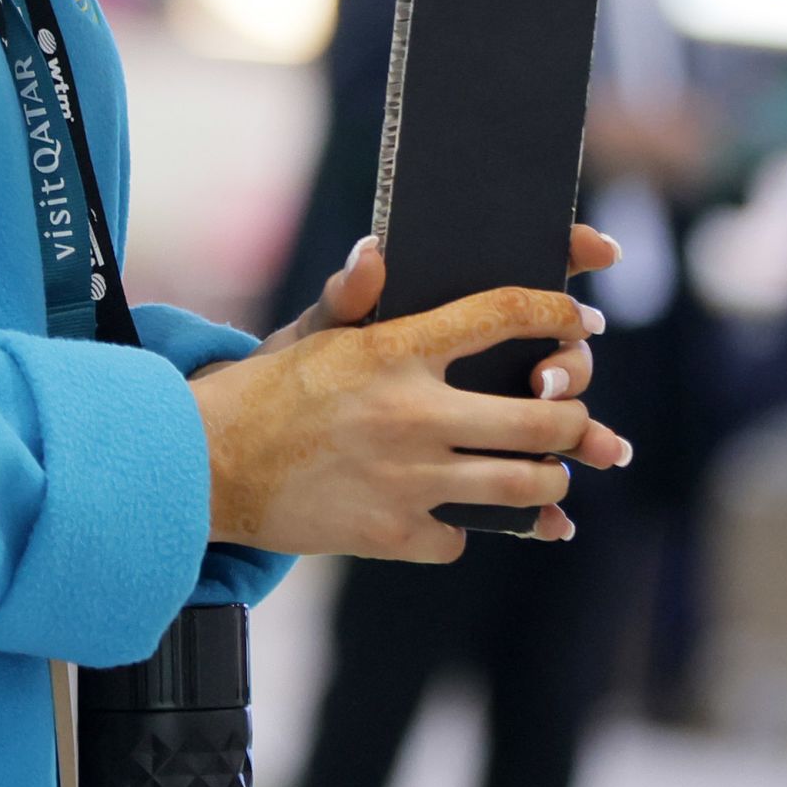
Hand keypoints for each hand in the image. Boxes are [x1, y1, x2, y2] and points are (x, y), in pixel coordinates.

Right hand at [194, 238, 630, 561]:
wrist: (205, 465)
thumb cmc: (264, 393)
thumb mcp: (307, 334)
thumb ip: (353, 294)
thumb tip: (379, 250)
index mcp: (393, 350)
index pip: (502, 316)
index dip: (557, 314)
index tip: (582, 320)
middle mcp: (412, 413)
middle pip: (545, 418)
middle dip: (577, 420)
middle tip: (574, 418)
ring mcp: (408, 479)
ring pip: (525, 485)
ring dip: (548, 481)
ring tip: (544, 475)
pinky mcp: (392, 532)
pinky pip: (463, 536)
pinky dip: (464, 528)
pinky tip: (455, 516)